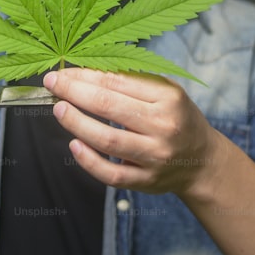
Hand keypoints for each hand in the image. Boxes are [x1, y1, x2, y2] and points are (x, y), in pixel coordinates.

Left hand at [44, 68, 218, 195]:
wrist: (202, 161)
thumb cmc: (177, 118)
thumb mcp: (166, 93)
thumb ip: (131, 83)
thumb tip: (84, 73)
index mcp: (168, 98)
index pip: (118, 83)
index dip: (85, 76)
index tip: (62, 72)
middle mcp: (163, 127)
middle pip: (110, 107)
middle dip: (75, 93)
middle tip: (53, 85)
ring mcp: (155, 157)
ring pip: (108, 140)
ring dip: (77, 123)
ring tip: (59, 110)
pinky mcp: (146, 181)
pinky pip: (112, 173)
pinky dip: (89, 161)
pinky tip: (74, 145)